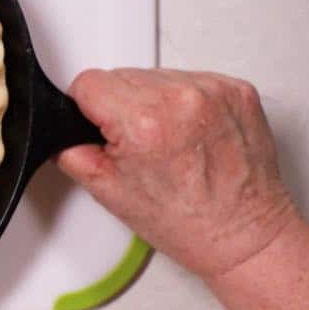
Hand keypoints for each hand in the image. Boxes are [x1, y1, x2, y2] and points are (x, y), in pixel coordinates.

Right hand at [57, 68, 297, 278]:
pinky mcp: (237, 89)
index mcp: (143, 123)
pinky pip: (189, 78)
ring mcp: (214, 91)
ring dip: (153, 100)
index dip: (86, 108)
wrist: (244, 235)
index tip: (101, 128)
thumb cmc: (186, 221)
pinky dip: (184, 100)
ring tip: (168, 138)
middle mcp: (181, 99)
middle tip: (139, 144)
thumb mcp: (107, 192)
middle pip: (121, 74)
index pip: (88, 82)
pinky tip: (190, 132)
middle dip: (120, 105)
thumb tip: (64, 126)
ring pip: (155, 74)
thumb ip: (72, 150)